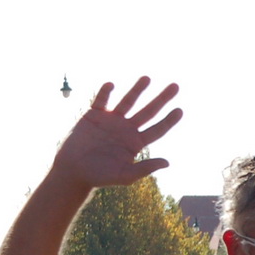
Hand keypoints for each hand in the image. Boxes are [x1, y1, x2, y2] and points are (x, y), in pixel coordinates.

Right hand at [49, 78, 182, 191]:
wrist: (74, 170)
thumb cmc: (100, 176)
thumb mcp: (125, 175)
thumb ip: (145, 168)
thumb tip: (167, 162)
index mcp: (136, 142)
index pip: (157, 129)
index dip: (169, 120)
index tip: (180, 110)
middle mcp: (127, 129)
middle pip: (149, 111)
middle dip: (161, 99)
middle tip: (176, 86)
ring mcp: (111, 120)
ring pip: (128, 101)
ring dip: (137, 90)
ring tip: (148, 78)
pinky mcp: (94, 115)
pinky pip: (101, 100)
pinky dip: (105, 92)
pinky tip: (111, 85)